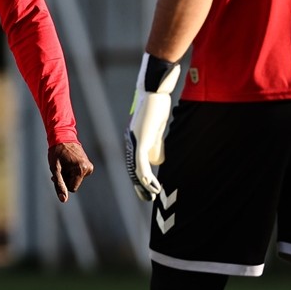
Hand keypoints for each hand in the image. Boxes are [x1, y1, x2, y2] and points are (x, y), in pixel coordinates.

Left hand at [48, 142, 93, 202]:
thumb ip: (59, 184)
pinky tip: (68, 162)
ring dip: (68, 174)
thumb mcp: (55, 169)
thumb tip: (63, 200)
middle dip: (66, 178)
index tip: (59, 172)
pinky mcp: (88, 165)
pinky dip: (72, 171)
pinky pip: (78, 175)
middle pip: (74, 184)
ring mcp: (89, 167)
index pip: (72, 188)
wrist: (63, 136)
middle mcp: (88, 169)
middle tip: (61, 166)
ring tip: (64, 163)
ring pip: (75, 180)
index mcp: (81, 170)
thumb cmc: (57, 152)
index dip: (63, 182)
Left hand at [124, 52, 181, 200]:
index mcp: (134, 139)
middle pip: (133, 169)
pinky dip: (146, 175)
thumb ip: (156, 143)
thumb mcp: (157, 129)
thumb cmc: (158, 106)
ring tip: (152, 194)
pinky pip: (141, 162)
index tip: (147, 190)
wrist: (155, 91)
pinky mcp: (141, 140)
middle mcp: (131, 141)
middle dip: (140, 186)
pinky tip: (151, 185)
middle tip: (147, 198)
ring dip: (144, 184)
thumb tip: (158, 159)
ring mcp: (135, 141)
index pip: (134, 163)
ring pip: (136, 169)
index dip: (140, 178)